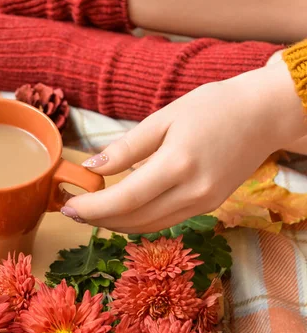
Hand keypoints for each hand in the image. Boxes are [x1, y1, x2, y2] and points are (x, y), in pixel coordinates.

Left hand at [62, 61, 306, 232]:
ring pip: (149, 226)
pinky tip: (122, 208)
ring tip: (91, 212)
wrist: (264, 114)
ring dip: (117, 223)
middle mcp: (193, 192)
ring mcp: (204, 203)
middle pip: (134, 219)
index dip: (92, 208)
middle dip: (98, 219)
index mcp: (178, 165)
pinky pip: (166, 220)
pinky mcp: (209, 205)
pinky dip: (139, 218)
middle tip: (72, 211)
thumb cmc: (213, 107)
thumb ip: (126, 147)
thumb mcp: (163, 118)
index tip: (67, 206)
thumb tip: (92, 166)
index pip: (124, 199)